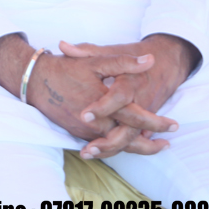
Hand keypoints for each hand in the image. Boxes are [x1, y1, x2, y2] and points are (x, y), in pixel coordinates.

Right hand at [0, 35, 173, 159]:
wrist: (34, 80)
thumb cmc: (65, 68)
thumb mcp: (95, 60)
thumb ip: (123, 62)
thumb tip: (149, 60)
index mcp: (105, 103)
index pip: (137, 117)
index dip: (156, 122)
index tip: (173, 124)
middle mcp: (97, 121)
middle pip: (129, 140)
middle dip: (150, 144)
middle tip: (168, 144)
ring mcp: (86, 130)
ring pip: (116, 145)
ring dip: (137, 148)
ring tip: (154, 146)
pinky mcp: (78, 133)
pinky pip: (102, 144)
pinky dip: (117, 146)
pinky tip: (128, 143)